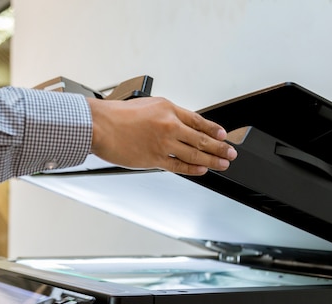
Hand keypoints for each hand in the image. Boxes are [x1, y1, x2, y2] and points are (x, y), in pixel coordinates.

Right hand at [86, 97, 236, 174]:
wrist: (100, 125)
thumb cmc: (115, 115)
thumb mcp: (145, 105)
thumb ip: (163, 115)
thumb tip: (177, 126)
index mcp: (168, 109)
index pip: (198, 120)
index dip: (213, 129)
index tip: (223, 135)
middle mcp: (169, 126)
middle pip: (201, 138)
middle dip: (220, 147)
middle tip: (231, 153)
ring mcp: (163, 143)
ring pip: (194, 154)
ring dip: (212, 159)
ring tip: (223, 164)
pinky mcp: (154, 159)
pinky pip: (179, 166)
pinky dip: (193, 169)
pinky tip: (203, 170)